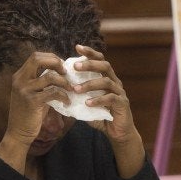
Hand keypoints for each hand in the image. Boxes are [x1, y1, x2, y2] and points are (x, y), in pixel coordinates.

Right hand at [5, 51, 72, 145]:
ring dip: (64, 82)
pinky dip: (63, 96)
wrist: (18, 132)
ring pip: (49, 76)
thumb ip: (42, 82)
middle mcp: (20, 80)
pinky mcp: (32, 101)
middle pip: (38, 59)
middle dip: (55, 62)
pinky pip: (53, 92)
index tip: (61, 67)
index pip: (35, 56)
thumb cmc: (28, 113)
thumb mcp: (32, 93)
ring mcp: (25, 90)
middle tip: (66, 72)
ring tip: (70, 88)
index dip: (51, 58)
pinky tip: (67, 102)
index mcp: (19, 76)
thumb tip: (61, 72)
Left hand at [73, 45, 144, 177]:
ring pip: (106, 82)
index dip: (90, 52)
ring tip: (76, 89)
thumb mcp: (86, 103)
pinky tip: (87, 103)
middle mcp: (115, 82)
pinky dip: (98, 100)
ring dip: (90, 84)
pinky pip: (110, 98)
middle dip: (89, 64)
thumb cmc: (101, 115)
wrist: (118, 133)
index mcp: (106, 78)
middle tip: (75, 66)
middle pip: (105, 66)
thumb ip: (76, 95)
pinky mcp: (123, 104)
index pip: (100, 60)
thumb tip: (57, 89)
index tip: (77, 47)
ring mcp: (120, 92)